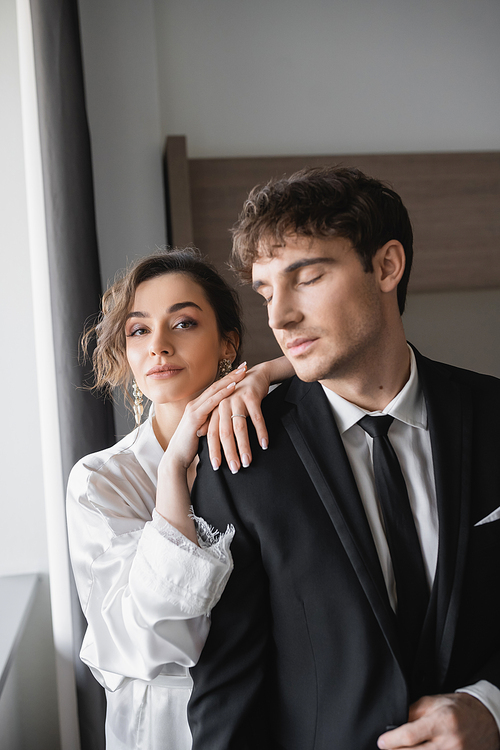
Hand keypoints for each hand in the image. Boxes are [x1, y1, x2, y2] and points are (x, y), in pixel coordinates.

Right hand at [155, 363, 246, 542]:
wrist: (177, 458)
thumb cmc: (191, 448)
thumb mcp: (204, 432)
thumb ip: (212, 424)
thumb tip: (225, 424)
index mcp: (197, 407)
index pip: (215, 390)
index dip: (228, 379)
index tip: (240, 372)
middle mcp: (195, 404)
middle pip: (216, 385)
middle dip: (231, 374)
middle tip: (245, 365)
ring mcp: (194, 409)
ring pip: (215, 390)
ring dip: (230, 379)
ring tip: (243, 372)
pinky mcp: (195, 416)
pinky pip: (212, 402)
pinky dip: (223, 393)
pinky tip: (234, 386)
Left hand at [204, 362, 271, 472]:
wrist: (254, 375)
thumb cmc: (239, 395)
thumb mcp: (224, 407)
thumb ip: (214, 420)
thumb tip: (202, 435)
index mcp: (215, 409)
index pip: (212, 434)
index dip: (214, 450)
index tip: (216, 467)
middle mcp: (223, 405)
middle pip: (224, 433)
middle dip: (229, 453)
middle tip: (234, 469)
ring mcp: (237, 400)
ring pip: (239, 427)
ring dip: (244, 446)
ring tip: (248, 461)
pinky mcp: (251, 397)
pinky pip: (257, 418)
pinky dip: (261, 432)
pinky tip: (264, 445)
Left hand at [377, 693, 499, 749]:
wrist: (484, 719)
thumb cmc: (455, 708)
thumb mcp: (432, 702)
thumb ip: (412, 713)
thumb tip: (394, 726)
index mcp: (441, 721)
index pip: (410, 735)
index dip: (392, 741)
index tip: (381, 742)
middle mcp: (449, 741)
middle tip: (387, 748)